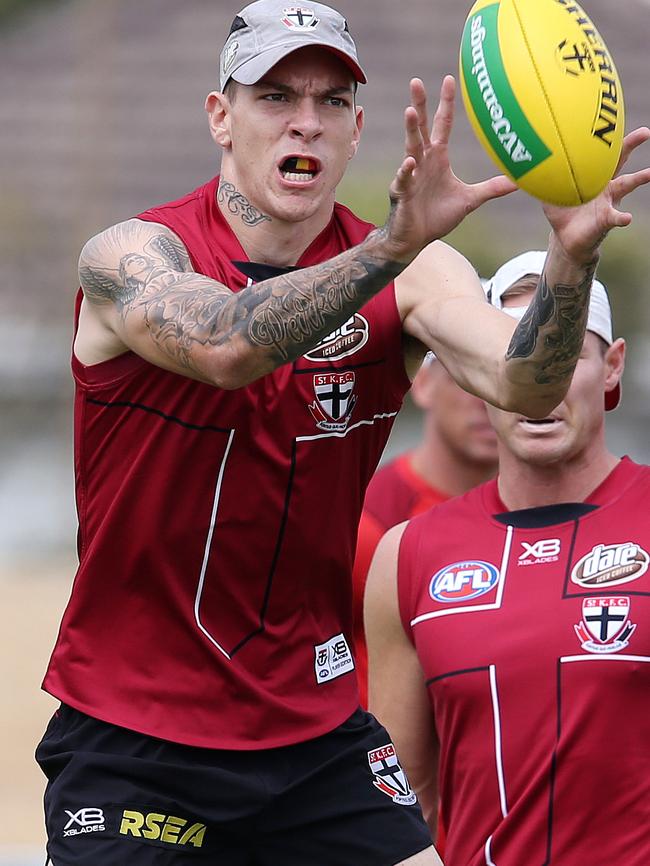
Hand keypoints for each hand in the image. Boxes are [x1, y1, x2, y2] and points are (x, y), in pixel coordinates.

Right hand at [382, 75, 516, 260]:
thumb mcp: (470, 200)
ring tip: (410, 111)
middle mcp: (422, 161)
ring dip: (410, 130)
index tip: (449, 79)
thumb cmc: (437, 217)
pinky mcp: (402, 193)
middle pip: (421, 127)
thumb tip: (519, 181)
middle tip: (416, 81)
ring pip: (410, 147)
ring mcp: (410, 175)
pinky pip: (404, 179)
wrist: (415, 239)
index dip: (445, 103)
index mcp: (437, 158)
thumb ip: (491, 188)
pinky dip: (406, 171)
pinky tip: (409, 163)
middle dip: (419, 104)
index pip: (442, 124)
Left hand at [543, 127, 649, 263]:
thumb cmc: (561, 212)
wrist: (567, 239)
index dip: (606, 137)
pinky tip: (627, 218)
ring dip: (639, 179)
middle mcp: (605, 185)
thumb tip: (516, 163)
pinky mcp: (606, 221)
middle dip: (631, 145)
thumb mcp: (548, 194)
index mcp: (593, 176)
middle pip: (620, 161)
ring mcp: (609, 201)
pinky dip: (621, 217)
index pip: (601, 153)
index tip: (613, 118)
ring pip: (627, 186)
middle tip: (645, 132)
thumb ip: (539, 180)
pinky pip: (615, 218)